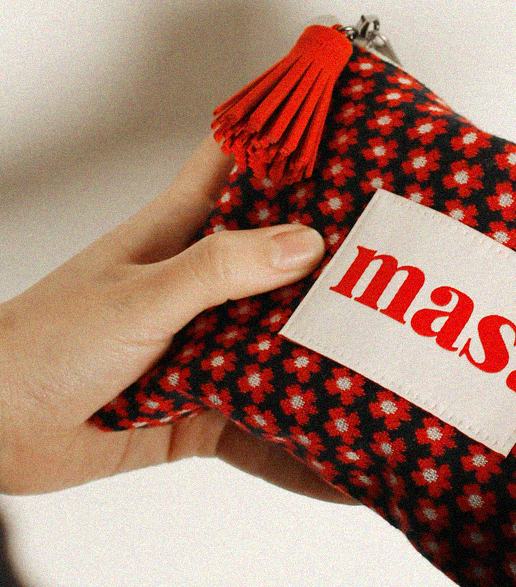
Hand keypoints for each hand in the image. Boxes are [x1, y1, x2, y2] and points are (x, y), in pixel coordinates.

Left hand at [0, 136, 355, 502]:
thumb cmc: (43, 345)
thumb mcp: (141, 295)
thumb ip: (220, 269)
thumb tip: (305, 244)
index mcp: (181, 233)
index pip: (238, 164)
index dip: (285, 137)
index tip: (343, 121)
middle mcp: (204, 285)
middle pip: (282, 257)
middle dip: (335, 254)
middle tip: (401, 250)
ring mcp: (210, 346)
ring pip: (283, 342)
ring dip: (326, 352)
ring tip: (391, 355)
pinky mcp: (205, 406)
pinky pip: (264, 427)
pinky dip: (298, 448)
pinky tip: (339, 466)